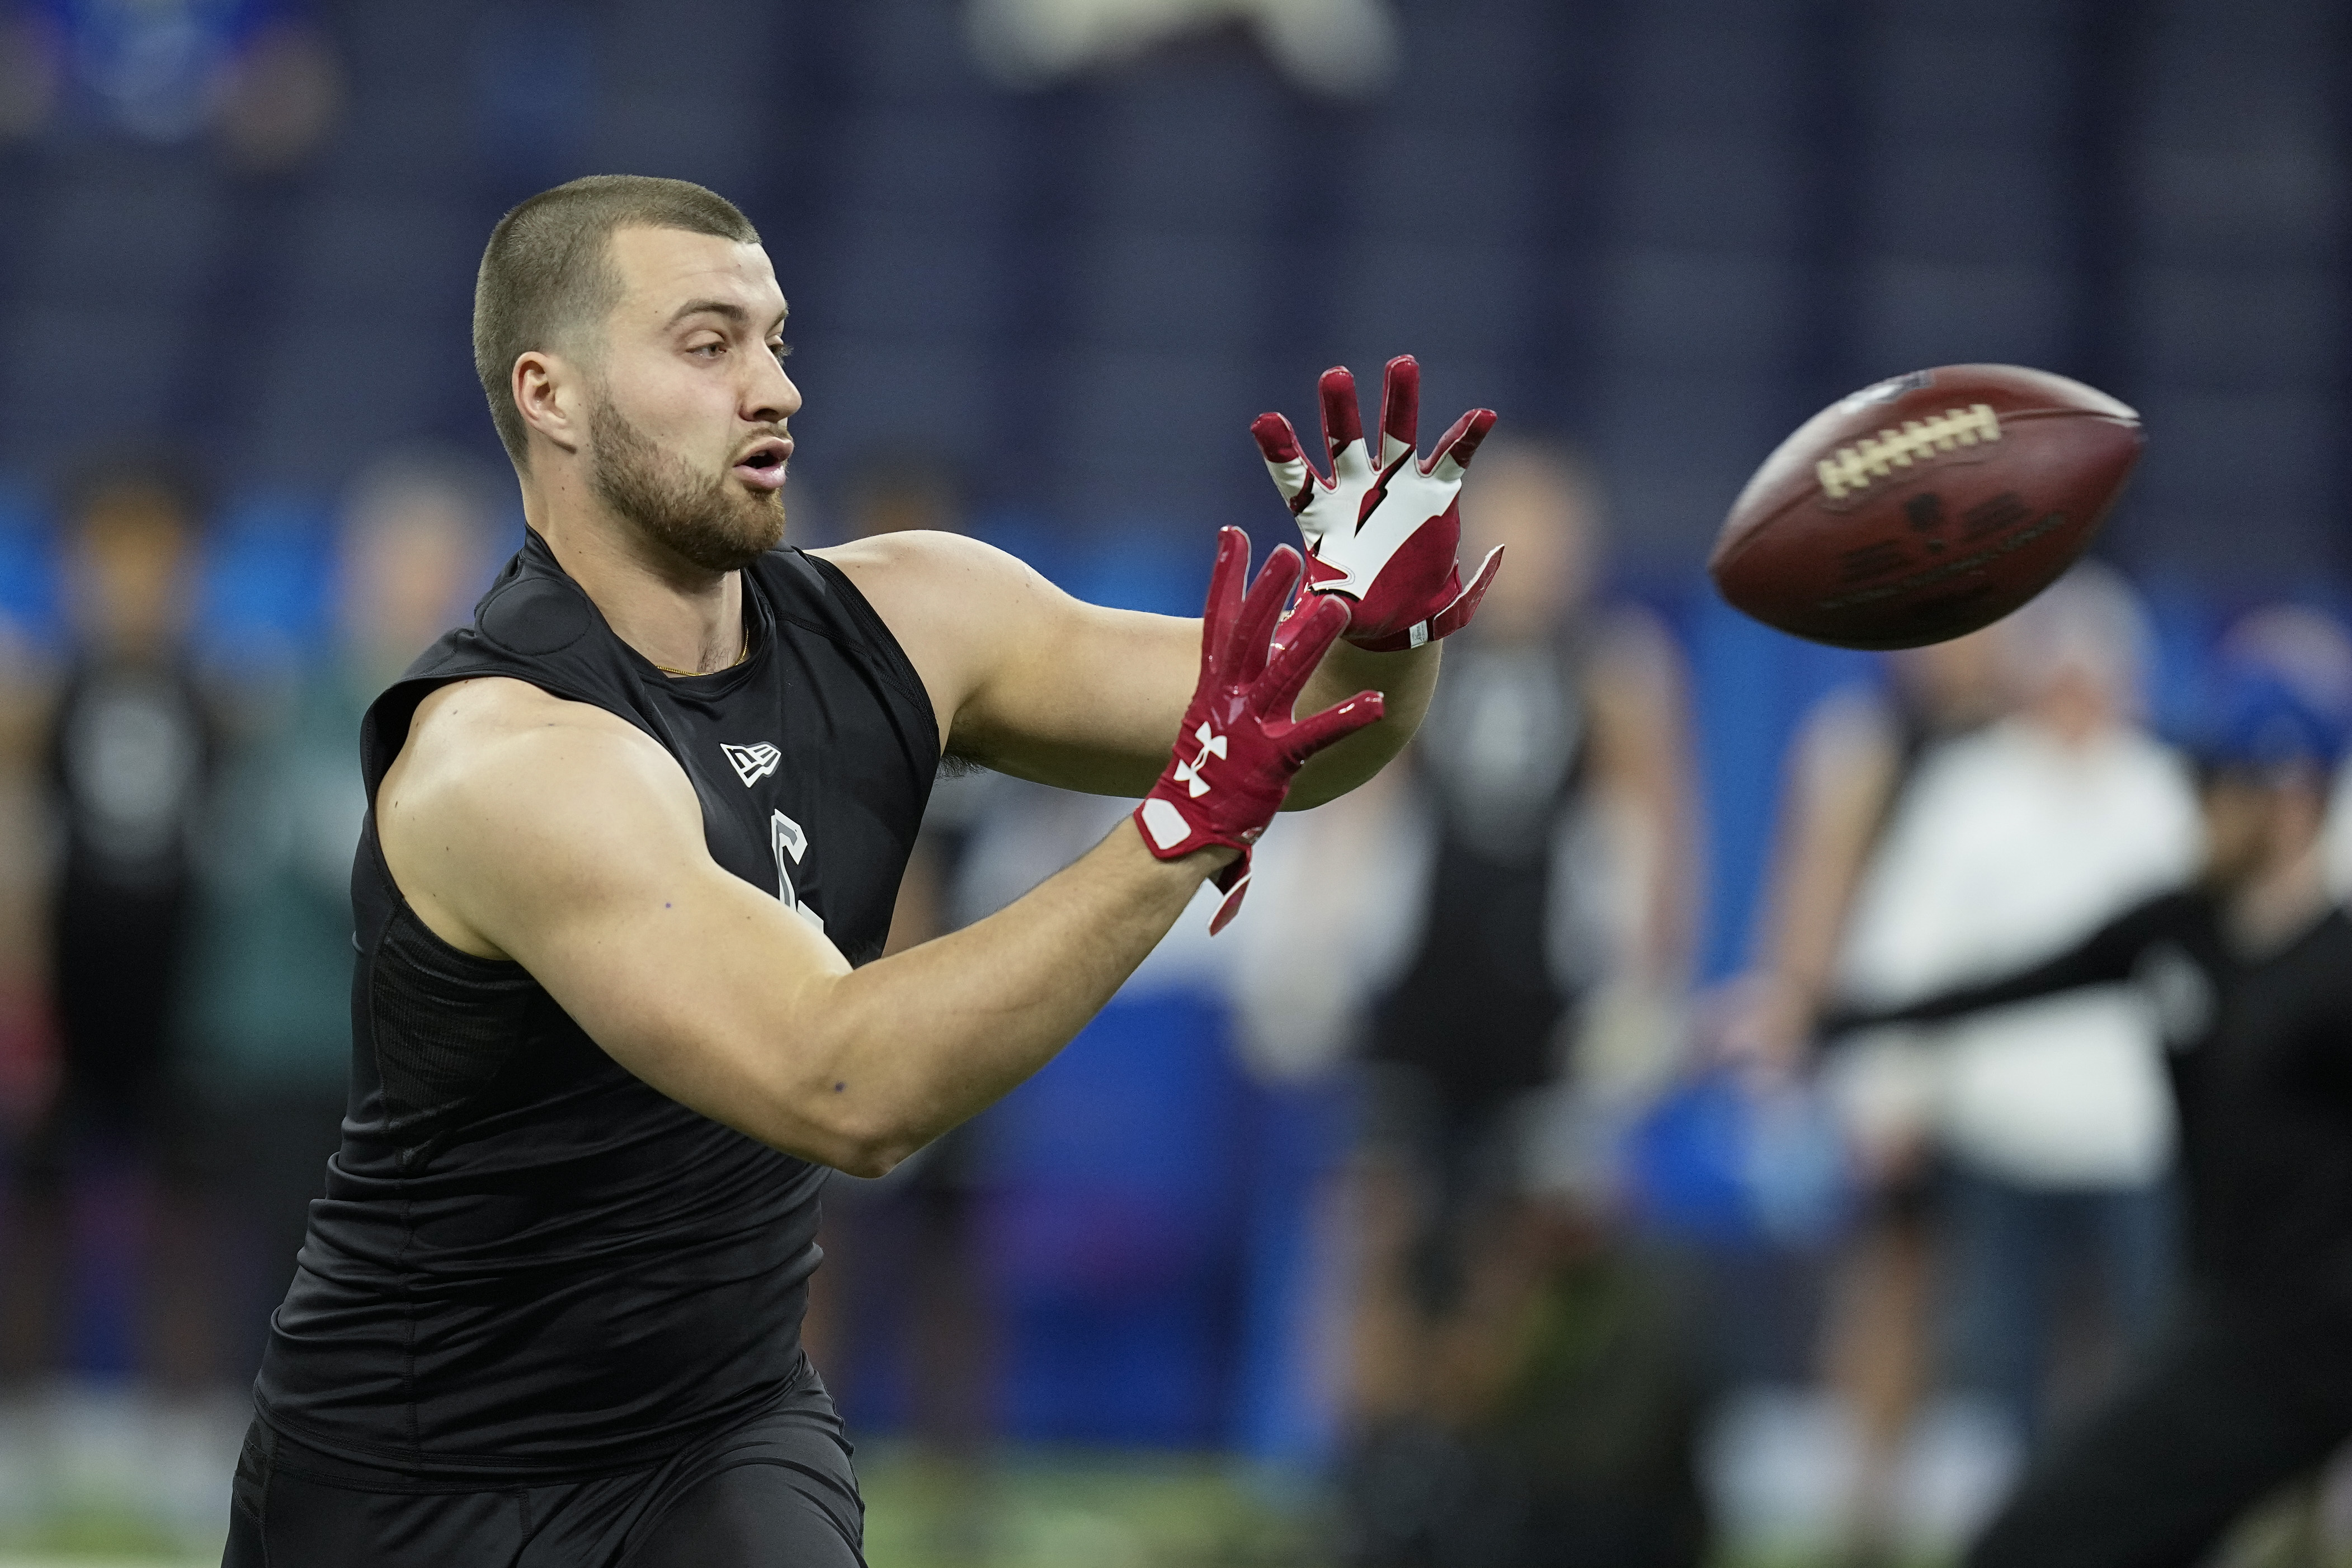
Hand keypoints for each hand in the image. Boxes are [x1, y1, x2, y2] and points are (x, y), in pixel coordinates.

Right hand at [1134, 528, 1384, 932]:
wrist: (1190, 824)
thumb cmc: (1211, 766)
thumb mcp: (1215, 714)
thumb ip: (1239, 675)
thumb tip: (1267, 638)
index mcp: (1214, 685)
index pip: (1219, 620)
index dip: (1225, 576)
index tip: (1232, 532)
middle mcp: (1229, 699)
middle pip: (1248, 636)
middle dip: (1266, 593)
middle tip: (1286, 551)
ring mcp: (1250, 728)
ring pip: (1284, 675)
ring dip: (1311, 641)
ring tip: (1341, 609)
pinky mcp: (1273, 761)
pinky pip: (1315, 737)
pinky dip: (1346, 718)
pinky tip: (1377, 703)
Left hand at [1251, 355, 1501, 650]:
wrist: (1397, 615)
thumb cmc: (1355, 611)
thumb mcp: (1330, 616)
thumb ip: (1321, 615)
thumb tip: (1315, 626)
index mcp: (1320, 514)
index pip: (1294, 477)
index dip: (1280, 451)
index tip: (1262, 420)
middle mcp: (1355, 489)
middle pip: (1344, 441)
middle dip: (1340, 410)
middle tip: (1333, 377)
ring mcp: (1395, 486)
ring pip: (1396, 435)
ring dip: (1400, 400)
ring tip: (1402, 364)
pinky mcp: (1434, 494)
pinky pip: (1453, 459)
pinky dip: (1467, 437)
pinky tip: (1483, 415)